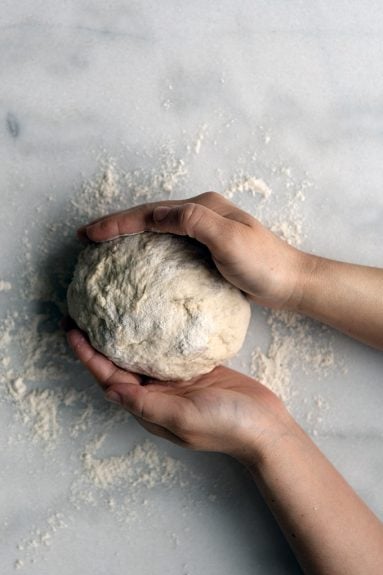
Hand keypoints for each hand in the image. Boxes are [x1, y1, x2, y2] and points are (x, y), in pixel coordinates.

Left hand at [66, 328, 291, 459]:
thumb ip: (147, 404)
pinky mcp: (195, 370)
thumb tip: (109, 389)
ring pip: (141, 355)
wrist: (266, 426)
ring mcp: (176, 382)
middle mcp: (157, 395)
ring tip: (110, 309)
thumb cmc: (226, 425)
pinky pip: (168, 349)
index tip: (71, 329)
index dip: (88, 356)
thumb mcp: (182, 417)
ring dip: (123, 336)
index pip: (110, 378)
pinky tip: (149, 315)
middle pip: (119, 365)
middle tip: (83, 312)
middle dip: (98, 342)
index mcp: (149, 408)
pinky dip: (154, 334)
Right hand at [78, 192, 304, 308]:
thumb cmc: (264, 264)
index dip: (118, 222)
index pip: (151, 212)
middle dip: (119, 225)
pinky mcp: (210, 252)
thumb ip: (194, 221)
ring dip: (132, 236)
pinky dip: (150, 252)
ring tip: (108, 248)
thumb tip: (158, 214)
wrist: (292, 284)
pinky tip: (143, 266)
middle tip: (89, 237)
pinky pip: (171, 248)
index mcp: (203, 208)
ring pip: (159, 231)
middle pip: (151, 217)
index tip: (91, 234)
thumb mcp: (228, 239)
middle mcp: (203, 215)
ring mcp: (207, 234)